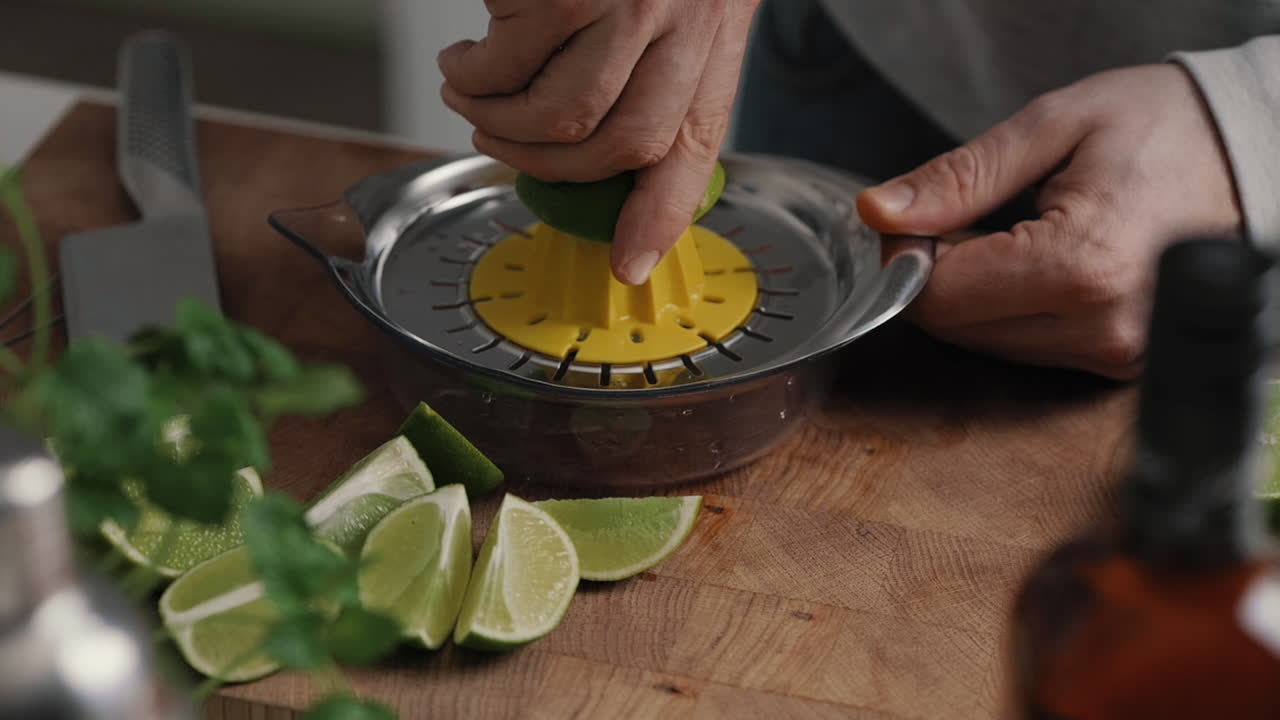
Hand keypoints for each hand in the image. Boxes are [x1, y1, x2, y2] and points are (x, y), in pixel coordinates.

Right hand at [438, 0, 761, 284]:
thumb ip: (658, 56)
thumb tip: (595, 143)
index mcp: (716, 24)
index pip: (695, 142)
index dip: (661, 214)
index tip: (629, 265)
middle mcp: (683, 15)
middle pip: (616, 145)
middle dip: (544, 166)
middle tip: (497, 142)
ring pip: (557, 114)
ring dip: (499, 119)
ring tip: (469, 90)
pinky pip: (508, 57)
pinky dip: (475, 67)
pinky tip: (467, 50)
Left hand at [857, 64, 1241, 379]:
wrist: (1256, 149)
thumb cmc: (1166, 127)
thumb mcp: (1053, 127)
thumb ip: (959, 177)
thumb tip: (881, 212)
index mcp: (1081, 267)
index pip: (936, 296)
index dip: (904, 255)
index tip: (912, 216)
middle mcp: (1102, 328)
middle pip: (954, 328)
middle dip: (937, 272)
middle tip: (968, 215)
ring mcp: (1118, 353)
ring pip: (985, 343)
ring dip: (974, 293)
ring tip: (1018, 230)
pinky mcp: (1123, 361)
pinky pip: (1027, 347)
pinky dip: (1010, 309)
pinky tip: (1040, 262)